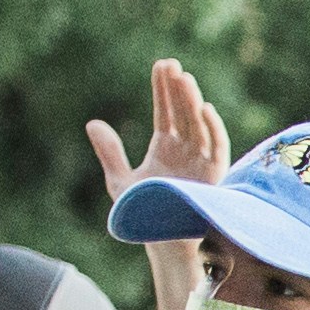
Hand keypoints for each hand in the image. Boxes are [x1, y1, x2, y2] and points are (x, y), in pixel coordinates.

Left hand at [85, 57, 230, 206]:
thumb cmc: (144, 214)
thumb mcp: (120, 180)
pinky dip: (213, 128)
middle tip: (171, 65)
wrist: (162, 244)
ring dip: (192, 101)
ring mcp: (201, 160)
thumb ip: (109, 152)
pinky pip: (217, 147)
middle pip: (182, 112)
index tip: (161, 65)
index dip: (162, 89)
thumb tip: (92, 123)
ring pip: (198, 124)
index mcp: (166, 147)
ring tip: (184, 79)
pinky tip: (204, 108)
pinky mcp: (214, 174)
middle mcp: (186, 150)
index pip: (165, 111)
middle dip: (178, 89)